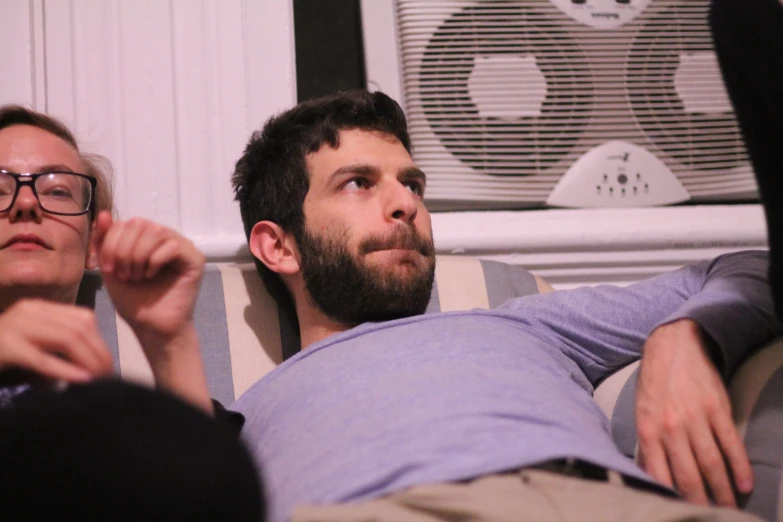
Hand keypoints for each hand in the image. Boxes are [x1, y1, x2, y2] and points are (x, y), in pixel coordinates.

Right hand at [0, 299, 112, 382]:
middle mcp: (29, 311)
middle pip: (80, 328)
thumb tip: (95, 367)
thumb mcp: (35, 349)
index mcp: (39, 309)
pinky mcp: (6, 347)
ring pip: (67, 338)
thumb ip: (61, 351)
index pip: (84, 318)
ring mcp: (15, 326)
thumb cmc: (2, 360)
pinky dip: (66, 370)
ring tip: (98, 381)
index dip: (101, 342)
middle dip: (99, 353)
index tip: (109, 366)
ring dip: (88, 361)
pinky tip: (81, 381)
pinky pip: (43, 358)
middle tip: (108, 378)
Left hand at [91, 211, 204, 349]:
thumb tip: (103, 215)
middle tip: (125, 275)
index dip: (112, 243)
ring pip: (156, 232)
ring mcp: (182, 247)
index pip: (126, 223)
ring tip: (137, 277)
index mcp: (146, 239)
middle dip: (124, 250)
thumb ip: (105, 242)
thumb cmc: (134, 301)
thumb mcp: (110, 269)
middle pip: (139, 224)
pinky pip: (172, 246)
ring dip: (139, 256)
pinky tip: (152, 276)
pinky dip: (156, 261)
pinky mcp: (195, 259)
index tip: (109, 269)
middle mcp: (166, 238)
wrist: (152, 328)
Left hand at [635, 319, 751, 506]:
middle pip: (688, 476)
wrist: (672, 346)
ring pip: (711, 464)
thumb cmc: (654, 383)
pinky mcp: (717, 408)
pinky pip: (731, 443)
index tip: (678, 512)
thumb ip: (647, 444)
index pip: (659, 474)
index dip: (670, 498)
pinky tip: (745, 484)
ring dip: (722, 490)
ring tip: (729, 508)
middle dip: (700, 502)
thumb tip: (649, 475)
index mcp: (648, 431)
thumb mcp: (641, 413)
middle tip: (708, 516)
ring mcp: (695, 418)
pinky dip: (739, 466)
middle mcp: (670, 428)